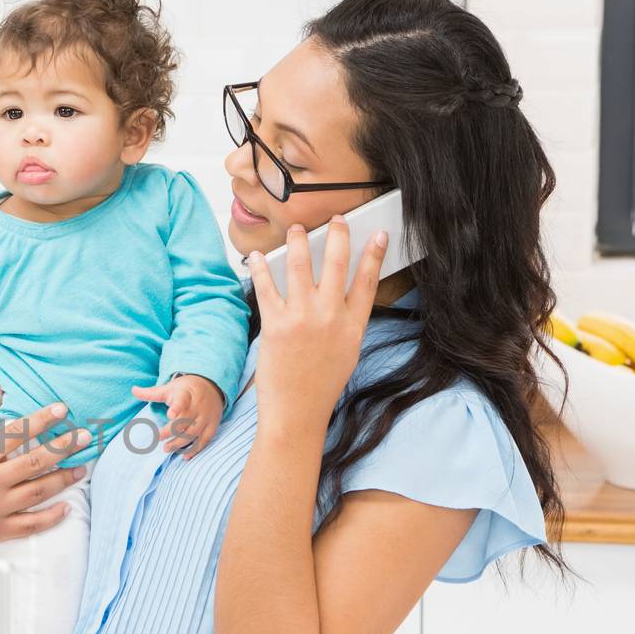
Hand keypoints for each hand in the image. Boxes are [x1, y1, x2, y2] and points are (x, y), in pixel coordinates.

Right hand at [0, 383, 90, 551]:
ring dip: (63, 479)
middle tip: (85, 436)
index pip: (14, 433)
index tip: (62, 409)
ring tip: (81, 468)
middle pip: (33, 461)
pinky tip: (68, 506)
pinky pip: (32, 524)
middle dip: (63, 447)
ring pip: (37, 491)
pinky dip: (52, 516)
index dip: (41, 419)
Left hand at [130, 374, 223, 458]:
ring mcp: (206, 416)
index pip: (182, 400)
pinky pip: (205, 439)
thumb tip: (133, 390)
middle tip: (158, 437)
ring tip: (166, 448)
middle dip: (171, 431)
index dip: (177, 408)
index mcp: (186, 394)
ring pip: (194, 433)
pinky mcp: (212, 425)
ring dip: (180, 443)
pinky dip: (196, 449)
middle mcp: (198, 405)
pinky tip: (185, 457)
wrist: (212, 386)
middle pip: (185, 421)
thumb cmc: (186, 389)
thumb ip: (151, 393)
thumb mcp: (169, 388)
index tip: (170, 415)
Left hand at [245, 217, 387, 433]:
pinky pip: (266, 287)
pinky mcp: (275, 324)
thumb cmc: (320, 387)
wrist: (297, 413)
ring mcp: (302, 318)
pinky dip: (259, 268)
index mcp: (352, 325)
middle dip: (336, 236)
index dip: (374, 255)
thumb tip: (342, 298)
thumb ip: (346, 323)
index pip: (367, 281)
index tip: (378, 235)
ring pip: (300, 266)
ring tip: (295, 230)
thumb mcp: (347, 353)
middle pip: (336, 264)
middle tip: (334, 221)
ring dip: (297, 242)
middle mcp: (330, 317)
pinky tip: (256, 256)